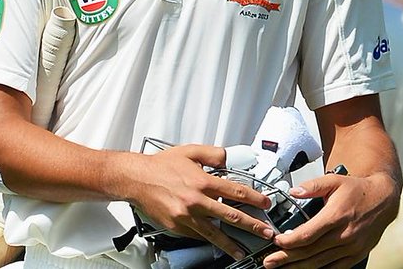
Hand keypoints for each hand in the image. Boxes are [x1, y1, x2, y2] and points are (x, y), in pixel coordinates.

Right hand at [117, 144, 275, 260]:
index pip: (236, 192)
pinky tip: (216, 243)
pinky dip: (208, 239)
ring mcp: (187, 216)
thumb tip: (227, 157)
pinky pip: (196, 235)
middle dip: (252, 225)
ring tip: (242, 250)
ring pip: (214, 233)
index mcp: (202, 182)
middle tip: (265, 232)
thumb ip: (212, 154)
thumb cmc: (160, 166)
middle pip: (231, 216)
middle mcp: (197, 201)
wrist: (136, 179)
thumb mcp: (189, 151)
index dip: (255, 199)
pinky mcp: (177, 226)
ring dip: (231, 243)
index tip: (265, 204)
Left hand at [263, 171, 399, 268]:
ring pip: (320, 262)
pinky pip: (334, 268)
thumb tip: (293, 191)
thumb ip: (312, 185)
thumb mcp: (334, 181)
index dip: (289, 241)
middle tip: (269, 261)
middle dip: (287, 258)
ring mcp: (351, 248)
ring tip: (281, 268)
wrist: (383, 199)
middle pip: (310, 251)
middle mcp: (344, 234)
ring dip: (298, 267)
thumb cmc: (357, 190)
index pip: (308, 234)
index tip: (276, 241)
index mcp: (336, 215)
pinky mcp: (356, 255)